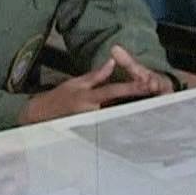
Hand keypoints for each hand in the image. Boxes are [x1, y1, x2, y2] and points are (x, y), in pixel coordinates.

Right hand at [19, 48, 166, 124]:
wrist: (40, 116)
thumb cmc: (58, 98)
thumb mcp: (76, 83)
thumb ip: (97, 75)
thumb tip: (112, 62)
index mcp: (88, 98)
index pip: (113, 90)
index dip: (131, 87)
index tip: (146, 84)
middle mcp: (91, 113)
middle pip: (119, 107)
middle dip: (136, 104)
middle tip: (155, 97)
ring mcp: (91, 125)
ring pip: (115, 118)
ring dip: (130, 114)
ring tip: (149, 109)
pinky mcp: (90, 132)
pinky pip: (108, 127)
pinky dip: (119, 123)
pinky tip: (132, 123)